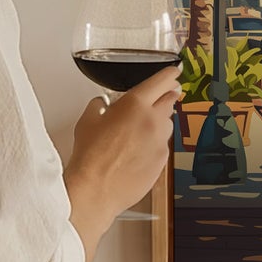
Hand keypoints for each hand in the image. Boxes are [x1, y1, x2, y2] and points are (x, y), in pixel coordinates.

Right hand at [64, 64, 180, 261]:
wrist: (96, 189)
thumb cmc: (90, 156)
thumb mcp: (87, 121)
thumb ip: (99, 106)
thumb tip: (103, 103)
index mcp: (135, 104)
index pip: (161, 81)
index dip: (169, 74)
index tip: (174, 72)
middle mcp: (153, 120)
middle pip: (170, 101)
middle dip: (167, 96)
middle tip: (163, 95)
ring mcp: (160, 142)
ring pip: (167, 125)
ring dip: (159, 122)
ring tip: (140, 130)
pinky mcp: (162, 161)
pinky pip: (162, 146)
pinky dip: (154, 144)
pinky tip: (138, 152)